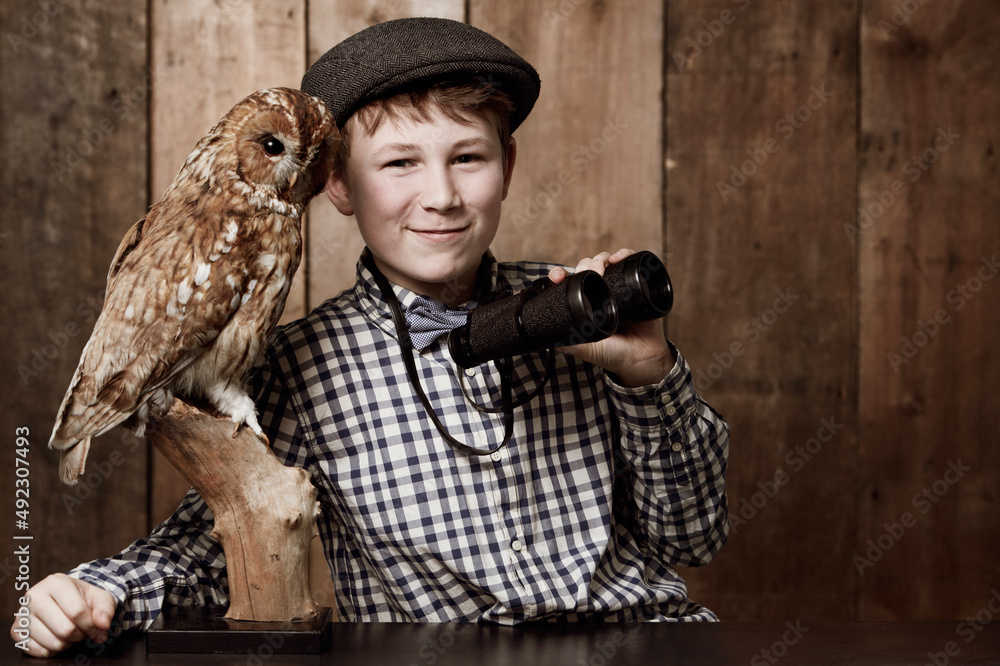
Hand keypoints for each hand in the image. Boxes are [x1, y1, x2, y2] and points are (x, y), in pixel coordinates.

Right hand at [10, 573, 115, 657]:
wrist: (65, 600)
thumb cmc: (82, 598)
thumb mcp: (100, 597)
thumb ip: (105, 610)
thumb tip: (103, 625)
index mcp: (56, 582)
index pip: (77, 612)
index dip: (92, 625)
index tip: (98, 626)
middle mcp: (34, 596)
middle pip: (65, 629)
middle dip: (80, 634)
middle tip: (82, 629)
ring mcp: (22, 614)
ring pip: (53, 643)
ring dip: (68, 643)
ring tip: (69, 631)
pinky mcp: (16, 632)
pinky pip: (39, 652)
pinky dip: (53, 650)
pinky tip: (56, 637)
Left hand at [549, 249, 675, 386]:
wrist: (642, 360)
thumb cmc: (613, 354)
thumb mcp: (586, 348)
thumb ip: (568, 342)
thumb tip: (546, 338)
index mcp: (585, 303)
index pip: (569, 282)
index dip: (561, 275)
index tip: (557, 276)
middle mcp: (600, 293)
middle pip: (587, 267)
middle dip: (584, 265)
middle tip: (585, 274)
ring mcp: (618, 288)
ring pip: (606, 261)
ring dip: (600, 259)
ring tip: (601, 268)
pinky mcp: (638, 285)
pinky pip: (631, 262)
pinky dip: (625, 253)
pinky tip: (619, 258)